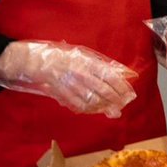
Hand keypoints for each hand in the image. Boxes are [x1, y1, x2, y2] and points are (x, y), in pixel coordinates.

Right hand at [0, 41, 137, 117]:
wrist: (36, 61)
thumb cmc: (63, 57)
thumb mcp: (82, 56)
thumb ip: (99, 65)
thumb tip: (120, 73)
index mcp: (86, 61)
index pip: (108, 75)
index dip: (120, 85)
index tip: (130, 92)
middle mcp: (78, 73)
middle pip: (101, 89)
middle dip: (114, 98)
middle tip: (123, 105)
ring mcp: (69, 84)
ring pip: (90, 98)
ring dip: (103, 106)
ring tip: (113, 111)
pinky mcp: (60, 93)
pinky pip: (77, 104)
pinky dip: (89, 109)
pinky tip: (96, 110)